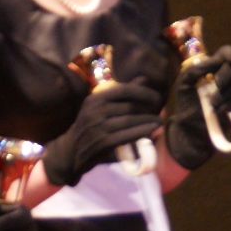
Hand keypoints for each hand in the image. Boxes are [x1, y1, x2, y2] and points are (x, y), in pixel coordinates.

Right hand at [43, 83, 163, 187]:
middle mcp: (96, 110)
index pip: (123, 89)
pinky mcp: (104, 142)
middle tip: (159, 111)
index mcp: (95, 99)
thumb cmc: (89, 127)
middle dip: (147, 108)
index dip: (143, 92)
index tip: (156, 97)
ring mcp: (99, 127)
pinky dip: (143, 131)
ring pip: (130, 120)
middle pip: (129, 106)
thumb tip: (143, 79)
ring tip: (160, 121)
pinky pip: (128, 134)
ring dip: (148, 120)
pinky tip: (152, 130)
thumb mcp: (99, 108)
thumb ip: (121, 94)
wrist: (70, 152)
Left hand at [165, 45, 230, 170]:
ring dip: (223, 94)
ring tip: (210, 104)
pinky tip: (218, 111)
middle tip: (215, 84)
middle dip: (225, 75)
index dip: (230, 53)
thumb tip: (213, 62)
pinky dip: (230, 105)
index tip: (229, 59)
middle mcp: (227, 78)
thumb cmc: (187, 102)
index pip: (227, 53)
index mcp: (214, 68)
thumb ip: (195, 69)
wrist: (190, 127)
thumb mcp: (184, 82)